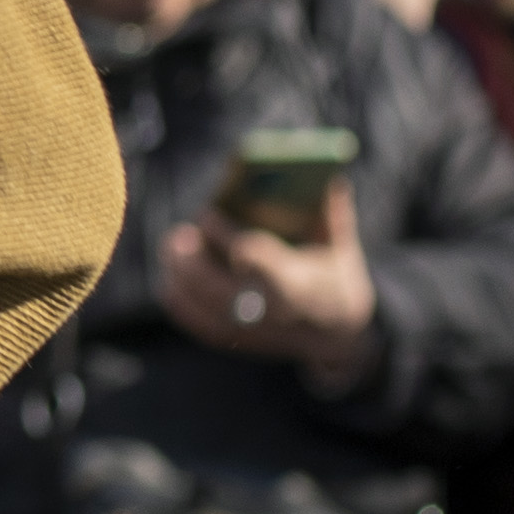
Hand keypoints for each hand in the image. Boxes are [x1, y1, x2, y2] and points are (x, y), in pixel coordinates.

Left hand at [158, 182, 377, 377]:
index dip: (238, 246)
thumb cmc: (332, 276)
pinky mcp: (233, 339)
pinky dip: (178, 297)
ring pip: (201, 308)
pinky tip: (174, 274)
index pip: (266, 268)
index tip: (212, 219)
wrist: (334, 332)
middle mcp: (273, 314)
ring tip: (176, 247)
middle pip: (220, 292)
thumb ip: (328, 211)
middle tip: (181, 236)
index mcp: (302, 286)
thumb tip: (324, 173)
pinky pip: (195, 321)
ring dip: (180, 277)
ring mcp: (251, 331)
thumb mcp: (339, 245)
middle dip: (194, 263)